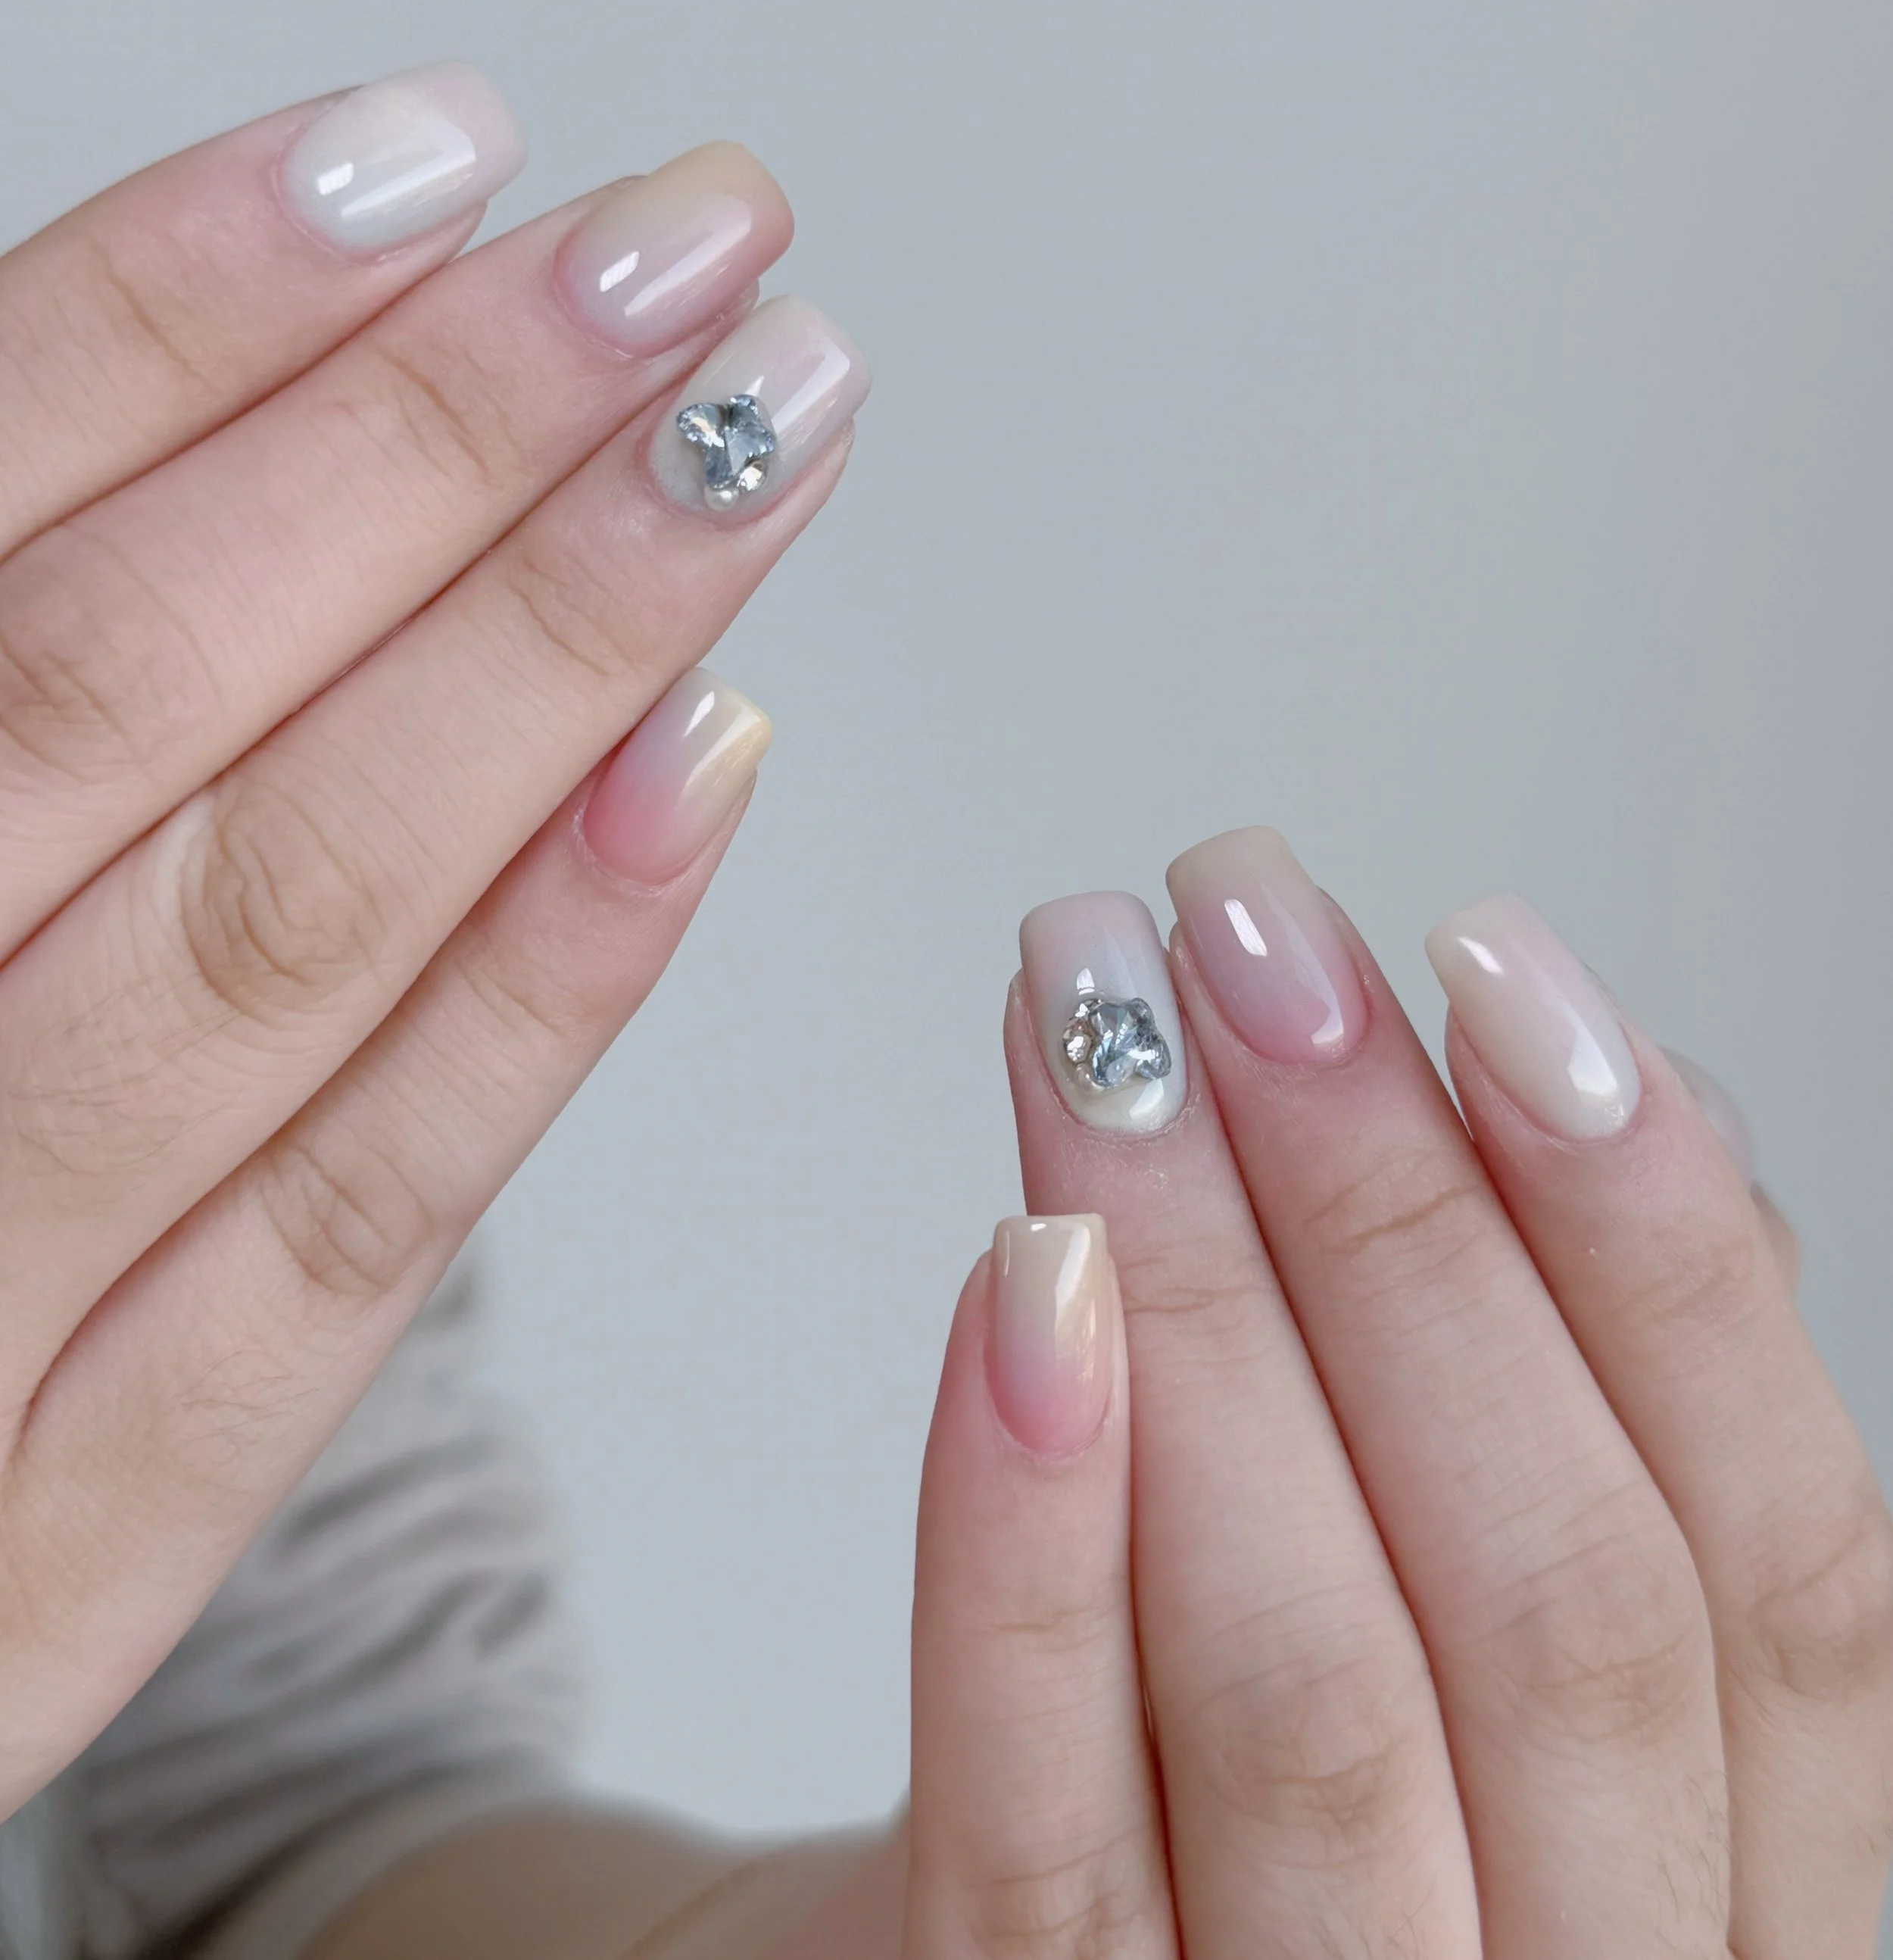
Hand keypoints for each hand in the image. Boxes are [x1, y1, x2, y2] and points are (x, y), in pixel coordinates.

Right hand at [0, 66, 866, 1813]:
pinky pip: (336, 1242)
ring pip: (277, 926)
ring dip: (549, 649)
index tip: (436, 145)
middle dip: (445, 434)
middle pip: (140, 687)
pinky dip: (534, 990)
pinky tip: (701, 769)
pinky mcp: (62, 1555)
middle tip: (692, 245)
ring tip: (755, 432)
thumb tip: (167, 389)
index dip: (191, 304)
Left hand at [906, 833, 1891, 1954]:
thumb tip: (1657, 1106)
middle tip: (1248, 935)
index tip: (1497, 961)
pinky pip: (1039, 1821)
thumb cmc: (1281, 1810)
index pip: (1776, 1560)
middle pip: (1552, 1596)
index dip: (1655, 1240)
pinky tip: (1016, 1276)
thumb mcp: (1493, 1647)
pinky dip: (1024, 1538)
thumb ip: (1592, 1428)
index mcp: (1732, 1879)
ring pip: (1309, 1686)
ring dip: (1206, 1295)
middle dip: (1402, 1210)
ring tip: (1098, 1025)